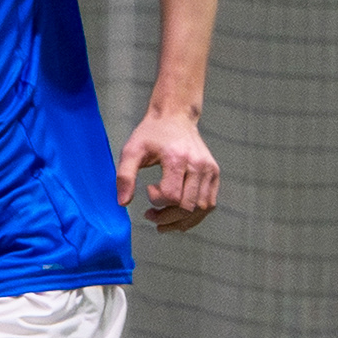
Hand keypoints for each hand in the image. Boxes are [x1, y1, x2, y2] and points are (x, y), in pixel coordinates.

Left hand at [120, 110, 217, 232]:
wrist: (175, 116)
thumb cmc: (151, 134)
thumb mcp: (131, 150)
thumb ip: (125, 176)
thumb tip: (123, 203)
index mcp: (177, 158)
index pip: (171, 196)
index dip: (156, 201)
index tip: (148, 189)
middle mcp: (197, 165)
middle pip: (187, 206)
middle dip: (167, 217)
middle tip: (151, 215)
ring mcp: (209, 169)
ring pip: (201, 209)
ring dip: (181, 221)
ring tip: (164, 221)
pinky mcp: (214, 173)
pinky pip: (209, 204)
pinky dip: (195, 215)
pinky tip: (179, 216)